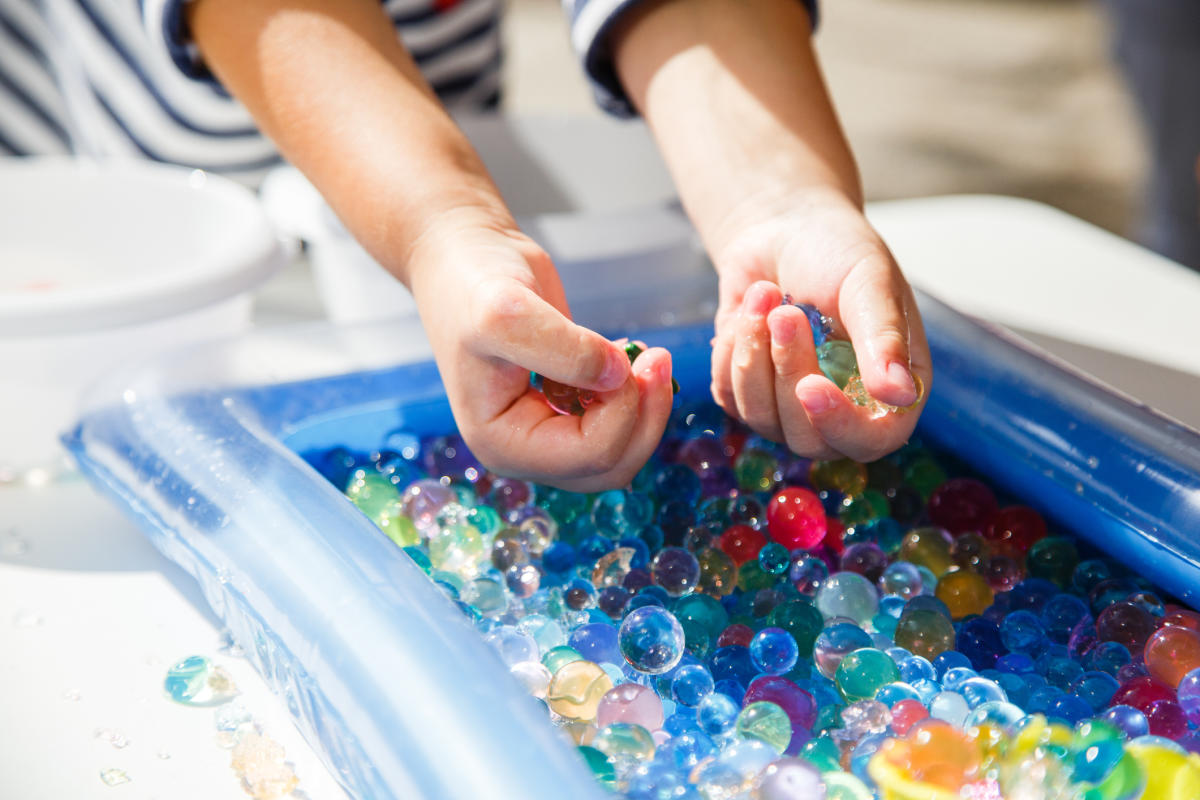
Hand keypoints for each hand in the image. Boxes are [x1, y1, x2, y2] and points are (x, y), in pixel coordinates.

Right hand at [406, 208, 675, 489]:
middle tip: (657, 357)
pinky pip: (615, 427)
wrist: (462, 258)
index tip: (631, 354)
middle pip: (610, 466)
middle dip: (644, 416)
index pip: (590, 454)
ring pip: (619, 452)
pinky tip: (629, 358)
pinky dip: (634, 398)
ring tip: (648, 357)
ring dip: (644, 409)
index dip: (623, 409)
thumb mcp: (509, 311)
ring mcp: (545, 434)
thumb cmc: (472, 284)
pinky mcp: (564, 412)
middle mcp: (524, 450)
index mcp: (502, 442)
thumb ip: (566, 350)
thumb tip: (618, 377)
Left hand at [709, 191, 930, 461]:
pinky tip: (746, 312)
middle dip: (787, 371)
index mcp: (888, 388)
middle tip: (785, 313)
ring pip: (761, 419)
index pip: (871, 439)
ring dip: (755, 354)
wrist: (783, 228)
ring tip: (765, 296)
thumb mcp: (869, 282)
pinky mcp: (749, 394)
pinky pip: (729, 397)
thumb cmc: (837, 250)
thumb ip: (884, 338)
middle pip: (808, 437)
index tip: (810, 385)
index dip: (840, 425)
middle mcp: (843, 407)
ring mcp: (791, 408)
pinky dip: (731, 352)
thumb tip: (900, 395)